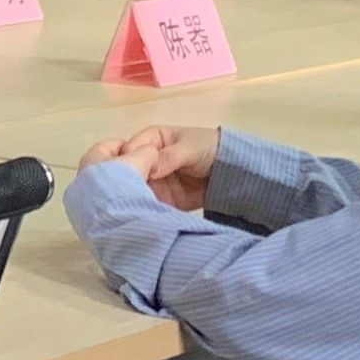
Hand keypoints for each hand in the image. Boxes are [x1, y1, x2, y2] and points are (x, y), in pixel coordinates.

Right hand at [80, 125, 219, 211]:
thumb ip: (169, 157)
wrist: (234, 172)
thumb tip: (148, 170)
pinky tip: (144, 218)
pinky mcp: (163, 200)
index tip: (127, 176)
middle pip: (129, 173)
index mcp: (150, 141)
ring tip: (133, 211)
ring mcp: (154, 182)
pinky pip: (150, 205)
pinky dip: (147, 212)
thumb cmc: (210, 149)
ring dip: (135, 200)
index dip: (126, 162)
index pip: (129, 151)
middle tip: (127, 197)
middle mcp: (147, 161)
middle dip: (127, 184)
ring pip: (136, 191)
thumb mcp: (189, 148)